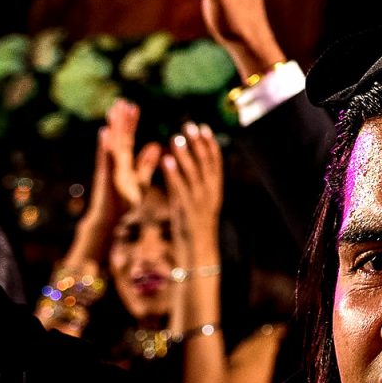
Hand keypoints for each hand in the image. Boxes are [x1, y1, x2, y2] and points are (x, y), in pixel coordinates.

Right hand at [79, 97, 155, 226]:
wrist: (108, 220)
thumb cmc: (123, 203)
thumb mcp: (140, 181)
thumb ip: (146, 164)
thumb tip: (156, 144)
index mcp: (124, 162)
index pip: (128, 139)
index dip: (130, 123)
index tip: (133, 106)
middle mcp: (115, 162)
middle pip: (119, 137)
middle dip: (121, 119)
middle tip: (121, 100)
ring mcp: (109, 168)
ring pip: (111, 144)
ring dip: (113, 127)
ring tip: (113, 110)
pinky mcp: (105, 176)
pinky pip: (105, 158)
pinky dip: (105, 146)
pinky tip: (104, 132)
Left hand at [162, 123, 225, 272]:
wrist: (198, 256)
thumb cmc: (195, 233)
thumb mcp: (198, 207)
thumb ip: (194, 190)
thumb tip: (188, 173)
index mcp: (215, 192)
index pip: (215, 163)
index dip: (210, 144)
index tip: (204, 127)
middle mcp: (210, 194)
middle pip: (206, 164)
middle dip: (198, 143)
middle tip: (190, 125)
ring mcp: (199, 201)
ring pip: (193, 173)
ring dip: (185, 154)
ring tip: (177, 137)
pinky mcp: (185, 210)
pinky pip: (179, 187)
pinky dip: (173, 172)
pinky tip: (166, 158)